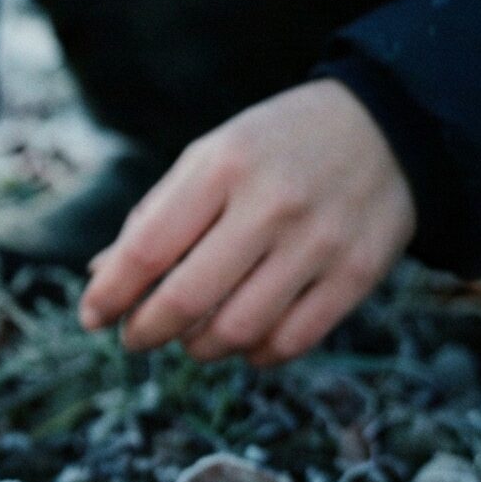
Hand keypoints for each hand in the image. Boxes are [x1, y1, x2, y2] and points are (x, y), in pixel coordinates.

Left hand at [78, 79, 415, 364]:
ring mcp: (319, 242)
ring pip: (239, 330)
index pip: (147, 249)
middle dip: (146, 331)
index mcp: (222, 167)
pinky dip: (256, 355)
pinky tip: (242, 342)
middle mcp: (271, 205)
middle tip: (134, 337)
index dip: (110, 294)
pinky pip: (294, 340)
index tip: (91, 317)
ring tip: (188, 338)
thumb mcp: (210, 157)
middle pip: (188, 298)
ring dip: (199, 348)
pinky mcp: (359, 273)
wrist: (389, 126)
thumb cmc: (275, 147)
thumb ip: (155, 215)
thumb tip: (99, 275)